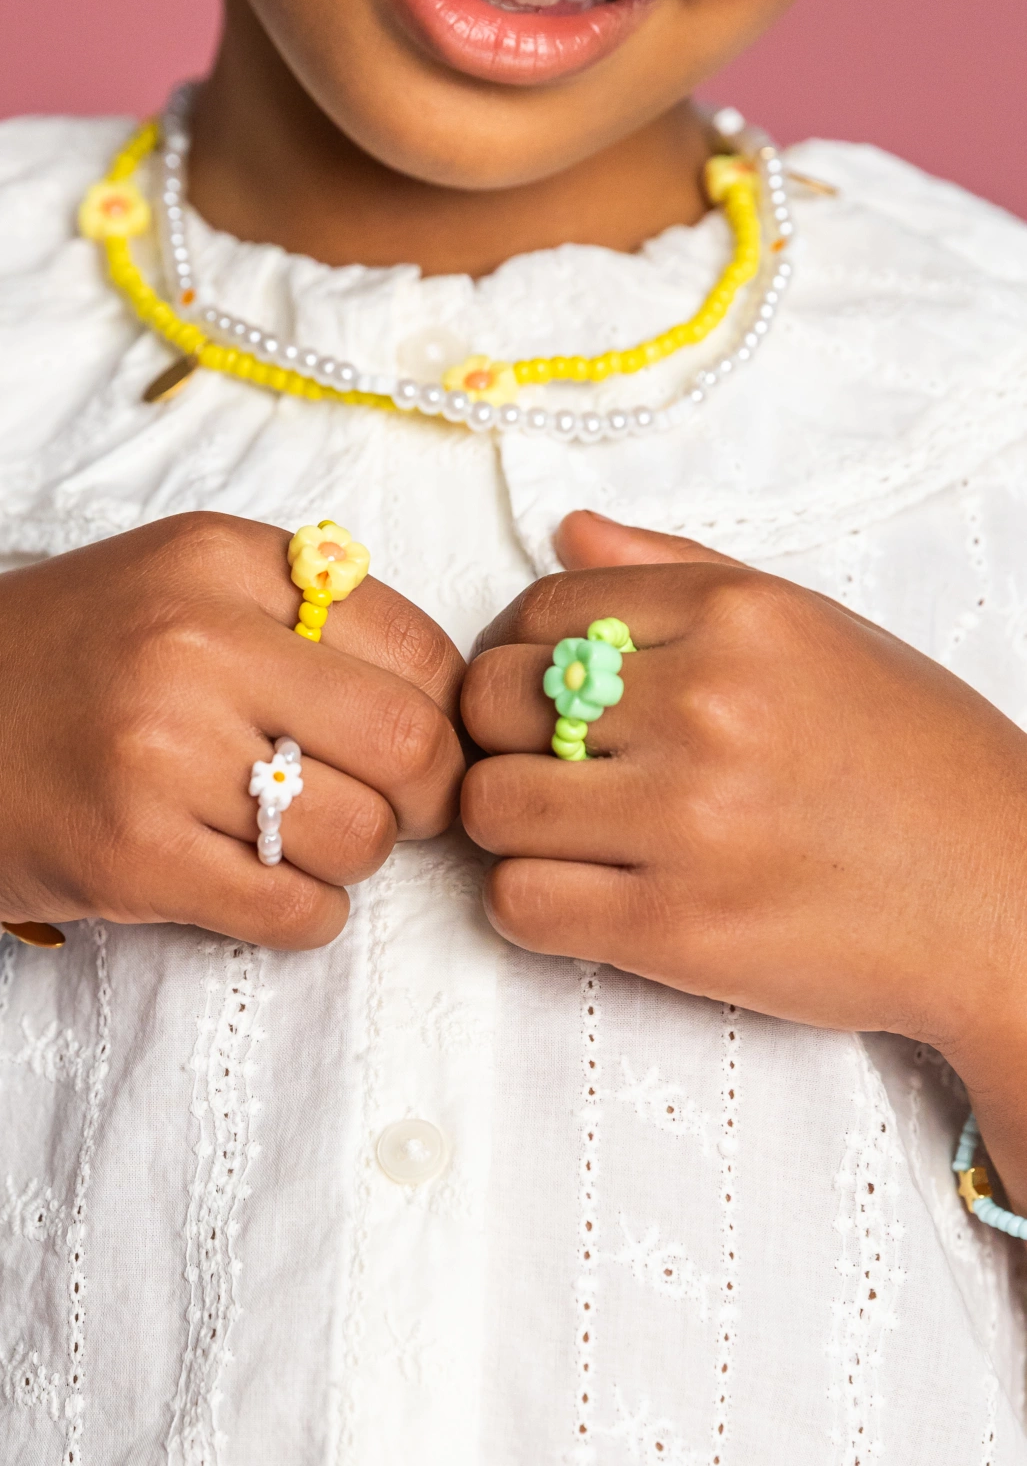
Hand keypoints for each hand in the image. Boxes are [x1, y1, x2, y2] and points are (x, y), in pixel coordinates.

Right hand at [0, 511, 464, 949]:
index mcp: (214, 558)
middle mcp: (190, 644)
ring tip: (291, 843)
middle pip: (410, 745)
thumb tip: (437, 690)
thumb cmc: (50, 669)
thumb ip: (291, 610)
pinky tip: (256, 888)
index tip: (409, 743)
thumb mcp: (165, 584)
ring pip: (360, 839)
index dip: (438, 713)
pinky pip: (295, 912)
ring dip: (351, 861)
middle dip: (420, 797)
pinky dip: (303, 916)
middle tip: (380, 809)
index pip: (416, 645)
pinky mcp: (132, 856)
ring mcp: (158, 754)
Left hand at [459, 511, 1026, 1082]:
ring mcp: (688, 821)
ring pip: (489, 805)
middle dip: (501, 738)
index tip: (542, 697)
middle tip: (549, 770)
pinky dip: (530, 905)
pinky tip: (587, 898)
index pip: (538, 610)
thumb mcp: (820, 633)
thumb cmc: (916, 766)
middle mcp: (707, 707)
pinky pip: (519, 903)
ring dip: (510, 828)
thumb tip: (566, 536)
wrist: (1007, 898)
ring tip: (571, 838)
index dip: (516, 655)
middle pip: (492, 701)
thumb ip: (681, 577)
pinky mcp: (675, 929)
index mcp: (738, 619)